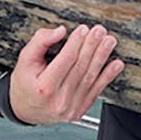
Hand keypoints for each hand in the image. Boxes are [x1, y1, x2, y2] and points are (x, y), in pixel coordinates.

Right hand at [9, 24, 123, 124]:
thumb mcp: (24, 60)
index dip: (76, 43)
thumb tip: (60, 31)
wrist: (24, 110)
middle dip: (92, 46)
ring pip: (90, 77)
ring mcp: (71, 107)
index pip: (65, 60)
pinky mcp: (79, 110)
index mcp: (44, 88)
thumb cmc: (25, 84)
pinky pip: (96, 91)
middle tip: (100, 31)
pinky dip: (108, 76)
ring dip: (102, 57)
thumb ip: (40, 42)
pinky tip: (116, 64)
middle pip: (80, 67)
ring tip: (109, 42)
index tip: (83, 29)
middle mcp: (58, 100)